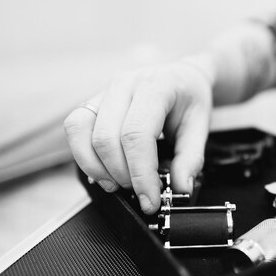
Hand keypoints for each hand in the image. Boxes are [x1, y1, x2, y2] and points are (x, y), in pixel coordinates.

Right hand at [64, 60, 212, 213]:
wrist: (182, 76)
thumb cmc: (189, 98)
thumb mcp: (200, 126)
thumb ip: (191, 159)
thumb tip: (180, 188)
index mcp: (155, 86)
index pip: (136, 134)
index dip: (140, 173)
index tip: (150, 199)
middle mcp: (124, 84)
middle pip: (106, 137)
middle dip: (121, 175)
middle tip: (140, 192)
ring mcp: (104, 91)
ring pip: (81, 131)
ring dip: (97, 167)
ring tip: (119, 184)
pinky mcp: (93, 102)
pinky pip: (75, 128)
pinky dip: (84, 156)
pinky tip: (103, 171)